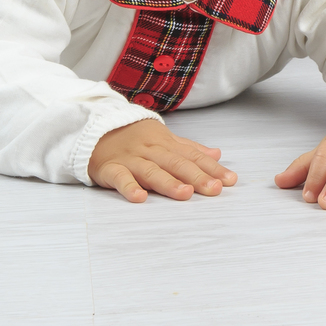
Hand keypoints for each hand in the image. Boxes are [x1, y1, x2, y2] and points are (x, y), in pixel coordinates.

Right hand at [88, 119, 237, 204]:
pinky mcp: (110, 168)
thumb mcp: (163, 138)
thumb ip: (189, 148)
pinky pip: (120, 177)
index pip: (192, 155)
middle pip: (176, 163)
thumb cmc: (132, 136)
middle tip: (214, 189)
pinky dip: (129, 187)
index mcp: (165, 142)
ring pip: (151, 170)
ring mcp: (130, 158)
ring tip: (185, 193)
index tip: (230, 181)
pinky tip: (140, 198)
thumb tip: (217, 154)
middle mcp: (150, 149)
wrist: (94, 127)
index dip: (211, 168)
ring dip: (168, 182)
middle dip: (196, 176)